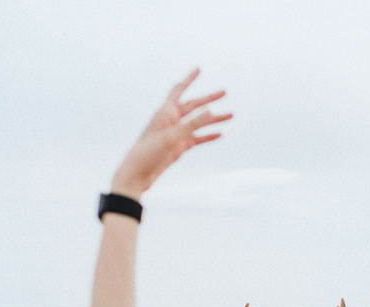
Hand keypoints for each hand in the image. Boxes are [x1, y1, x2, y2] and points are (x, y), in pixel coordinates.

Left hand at [111, 69, 232, 198]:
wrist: (138, 174)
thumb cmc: (148, 153)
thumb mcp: (171, 138)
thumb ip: (192, 124)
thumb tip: (210, 111)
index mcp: (165, 112)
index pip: (179, 90)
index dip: (189, 79)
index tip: (198, 69)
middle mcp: (171, 120)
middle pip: (194, 106)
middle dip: (209, 99)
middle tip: (225, 92)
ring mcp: (176, 134)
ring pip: (199, 123)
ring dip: (214, 119)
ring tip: (231, 116)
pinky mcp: (179, 146)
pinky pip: (197, 139)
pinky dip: (208, 136)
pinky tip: (220, 135)